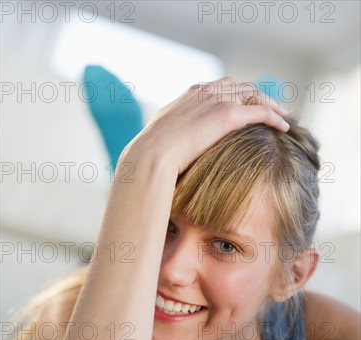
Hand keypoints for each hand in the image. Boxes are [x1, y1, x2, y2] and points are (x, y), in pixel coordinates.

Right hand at [123, 77, 288, 175]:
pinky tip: (285, 126)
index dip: (237, 94)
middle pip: (241, 87)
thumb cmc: (153, 152)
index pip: (221, 86)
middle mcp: (207, 91)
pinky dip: (275, 117)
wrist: (153, 154)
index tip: (246, 103)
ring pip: (255, 96)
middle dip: (258, 95)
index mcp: (191, 93)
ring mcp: (218, 100)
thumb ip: (175, 134)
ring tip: (284, 115)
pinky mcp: (228, 114)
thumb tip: (173, 148)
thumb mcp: (164, 136)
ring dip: (272, 105)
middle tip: (272, 106)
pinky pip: (260, 112)